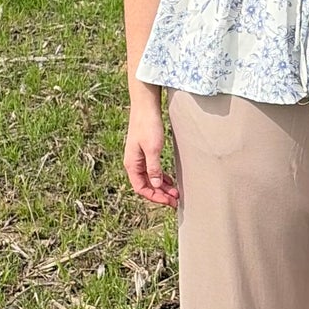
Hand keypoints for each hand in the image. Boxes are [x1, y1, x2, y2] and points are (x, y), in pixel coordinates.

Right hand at [124, 89, 178, 207]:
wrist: (145, 106)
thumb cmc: (147, 125)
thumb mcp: (153, 148)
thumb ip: (154, 168)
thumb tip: (156, 185)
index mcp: (132, 164)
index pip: (141, 189)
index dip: (155, 197)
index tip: (169, 201)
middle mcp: (134, 163)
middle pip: (146, 186)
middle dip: (160, 194)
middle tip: (176, 201)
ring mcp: (139, 158)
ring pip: (150, 179)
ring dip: (162, 187)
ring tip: (176, 193)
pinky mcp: (145, 152)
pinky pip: (152, 170)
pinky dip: (161, 177)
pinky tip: (170, 180)